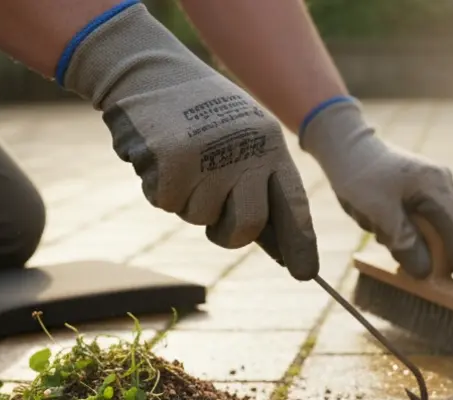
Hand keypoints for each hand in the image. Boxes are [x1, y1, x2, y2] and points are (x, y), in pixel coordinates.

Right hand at [60, 3, 317, 279]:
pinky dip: (158, 186)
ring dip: (185, 200)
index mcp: (271, 145)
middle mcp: (247, 151)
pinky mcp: (173, 161)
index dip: (300, 244)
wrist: (147, 71)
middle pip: (246, 228)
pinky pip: (166, 202)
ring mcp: (211, 156)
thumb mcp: (240, 139)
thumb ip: (259, 185)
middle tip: (214, 218)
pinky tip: (159, 155)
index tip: (305, 274)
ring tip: (182, 159)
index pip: (292, 204)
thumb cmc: (198, 114)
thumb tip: (278, 247)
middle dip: (228, 234)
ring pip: (199, 218)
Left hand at [300, 99, 452, 288]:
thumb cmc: (359, 175)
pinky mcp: (421, 193)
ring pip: (437, 230)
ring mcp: (434, 188)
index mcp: (436, 186)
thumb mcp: (378, 211)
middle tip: (430, 277)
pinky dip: (411, 234)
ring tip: (379, 227)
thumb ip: (404, 241)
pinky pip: (425, 223)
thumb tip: (425, 272)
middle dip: (441, 256)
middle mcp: (442, 186)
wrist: (344, 145)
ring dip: (417, 242)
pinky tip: (382, 225)